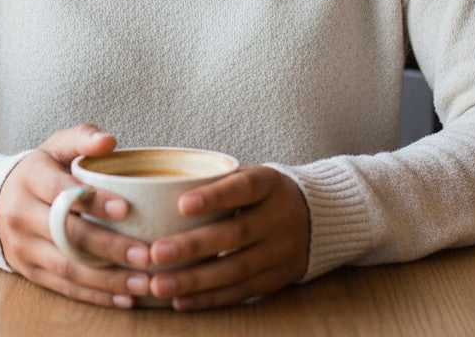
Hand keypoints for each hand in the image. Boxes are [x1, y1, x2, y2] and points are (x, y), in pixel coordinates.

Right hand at [0, 124, 152, 307]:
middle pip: (67, 235)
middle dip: (108, 247)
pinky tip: (125, 296)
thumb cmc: (41, 170)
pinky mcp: (29, 271)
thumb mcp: (56, 146)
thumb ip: (83, 137)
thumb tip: (110, 141)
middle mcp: (21, 214)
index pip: (62, 192)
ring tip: (142, 282)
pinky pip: (63, 287)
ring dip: (107, 279)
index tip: (126, 209)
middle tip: (145, 253)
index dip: (93, 201)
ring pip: (66, 267)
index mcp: (30, 178)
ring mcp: (23, 247)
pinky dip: (95, 295)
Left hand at [146, 166, 309, 310]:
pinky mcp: (276, 279)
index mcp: (269, 184)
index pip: (243, 188)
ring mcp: (280, 252)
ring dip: (195, 280)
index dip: (214, 196)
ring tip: (159, 285)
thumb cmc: (264, 192)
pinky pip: (241, 292)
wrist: (318, 217)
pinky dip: (210, 298)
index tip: (181, 204)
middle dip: (193, 246)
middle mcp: (278, 218)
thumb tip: (162, 190)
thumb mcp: (252, 175)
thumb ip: (218, 180)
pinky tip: (181, 300)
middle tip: (156, 253)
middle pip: (235, 234)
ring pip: (235, 270)